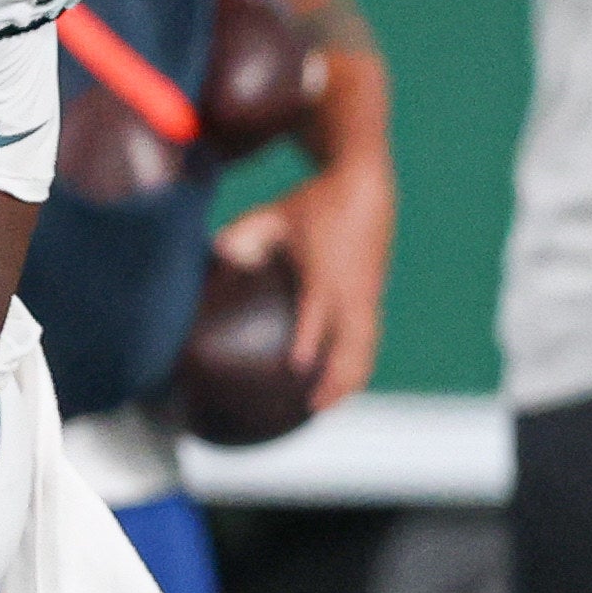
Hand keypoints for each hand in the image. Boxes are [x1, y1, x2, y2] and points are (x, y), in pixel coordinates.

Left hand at [217, 161, 394, 411]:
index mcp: (325, 271)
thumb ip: (244, 235)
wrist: (365, 186)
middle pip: (352, 343)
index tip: (298, 365)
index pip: (318, 311)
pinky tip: (345, 385)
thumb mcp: (275, 213)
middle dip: (336, 377)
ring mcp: (367, 295)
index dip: (310, 338)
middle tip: (313, 407)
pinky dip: (360, 364)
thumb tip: (217, 254)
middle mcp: (351, 289)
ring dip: (350, 379)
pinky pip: (370, 339)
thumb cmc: (315, 202)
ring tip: (326, 406)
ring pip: (366, 347)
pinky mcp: (374, 297)